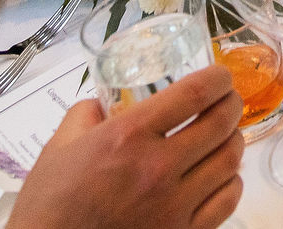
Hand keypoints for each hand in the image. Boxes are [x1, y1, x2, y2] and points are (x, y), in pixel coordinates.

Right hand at [7, 64, 243, 228]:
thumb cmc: (49, 206)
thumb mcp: (59, 147)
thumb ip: (86, 115)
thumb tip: (103, 103)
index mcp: (128, 136)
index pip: (194, 94)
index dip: (217, 79)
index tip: (220, 76)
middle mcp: (157, 168)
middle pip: (221, 123)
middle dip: (231, 105)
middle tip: (227, 101)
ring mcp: (173, 204)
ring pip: (229, 161)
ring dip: (233, 141)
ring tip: (225, 136)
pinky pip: (226, 201)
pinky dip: (231, 182)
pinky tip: (222, 176)